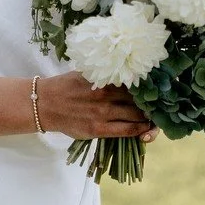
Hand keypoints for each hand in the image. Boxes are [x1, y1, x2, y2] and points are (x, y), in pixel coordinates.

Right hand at [35, 72, 158, 141]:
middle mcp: (107, 95)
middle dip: (153, 105)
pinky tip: (144, 130)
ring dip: (149, 119)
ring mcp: (103, 113)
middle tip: (160, 107)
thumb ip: (109, 76)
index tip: (160, 91)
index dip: (152, 89)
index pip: (138, 83)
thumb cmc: (67, 87)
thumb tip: (133, 78)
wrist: (44, 104)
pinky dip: (139, 130)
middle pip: (141, 101)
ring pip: (137, 117)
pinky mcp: (97, 129)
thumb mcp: (88, 74)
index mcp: (106, 79)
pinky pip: (126, 131)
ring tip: (153, 118)